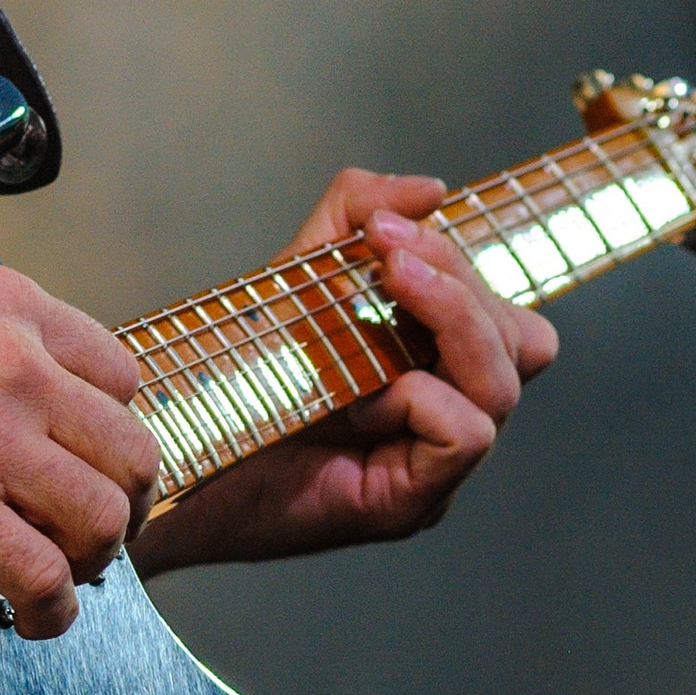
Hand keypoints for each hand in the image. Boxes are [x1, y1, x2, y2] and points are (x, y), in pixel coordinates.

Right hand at [0, 233, 158, 639]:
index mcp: (13, 309)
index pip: (122, 379)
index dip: (113, 438)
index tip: (94, 467)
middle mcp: (19, 367)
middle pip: (132, 454)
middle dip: (124, 507)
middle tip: (92, 535)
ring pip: (104, 518)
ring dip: (94, 562)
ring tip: (62, 580)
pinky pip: (42, 573)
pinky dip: (52, 609)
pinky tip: (33, 617)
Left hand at [133, 169, 558, 576]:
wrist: (172, 451)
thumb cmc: (236, 375)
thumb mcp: (297, 275)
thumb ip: (353, 217)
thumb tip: (432, 190)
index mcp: (433, 369)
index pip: (507, 315)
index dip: (462, 262)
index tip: (385, 227)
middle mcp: (445, 418)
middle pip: (522, 344)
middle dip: (460, 284)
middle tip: (389, 255)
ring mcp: (431, 468)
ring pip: (501, 387)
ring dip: (448, 323)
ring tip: (384, 293)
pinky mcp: (404, 504)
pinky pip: (466, 436)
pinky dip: (422, 396)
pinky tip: (361, 395)